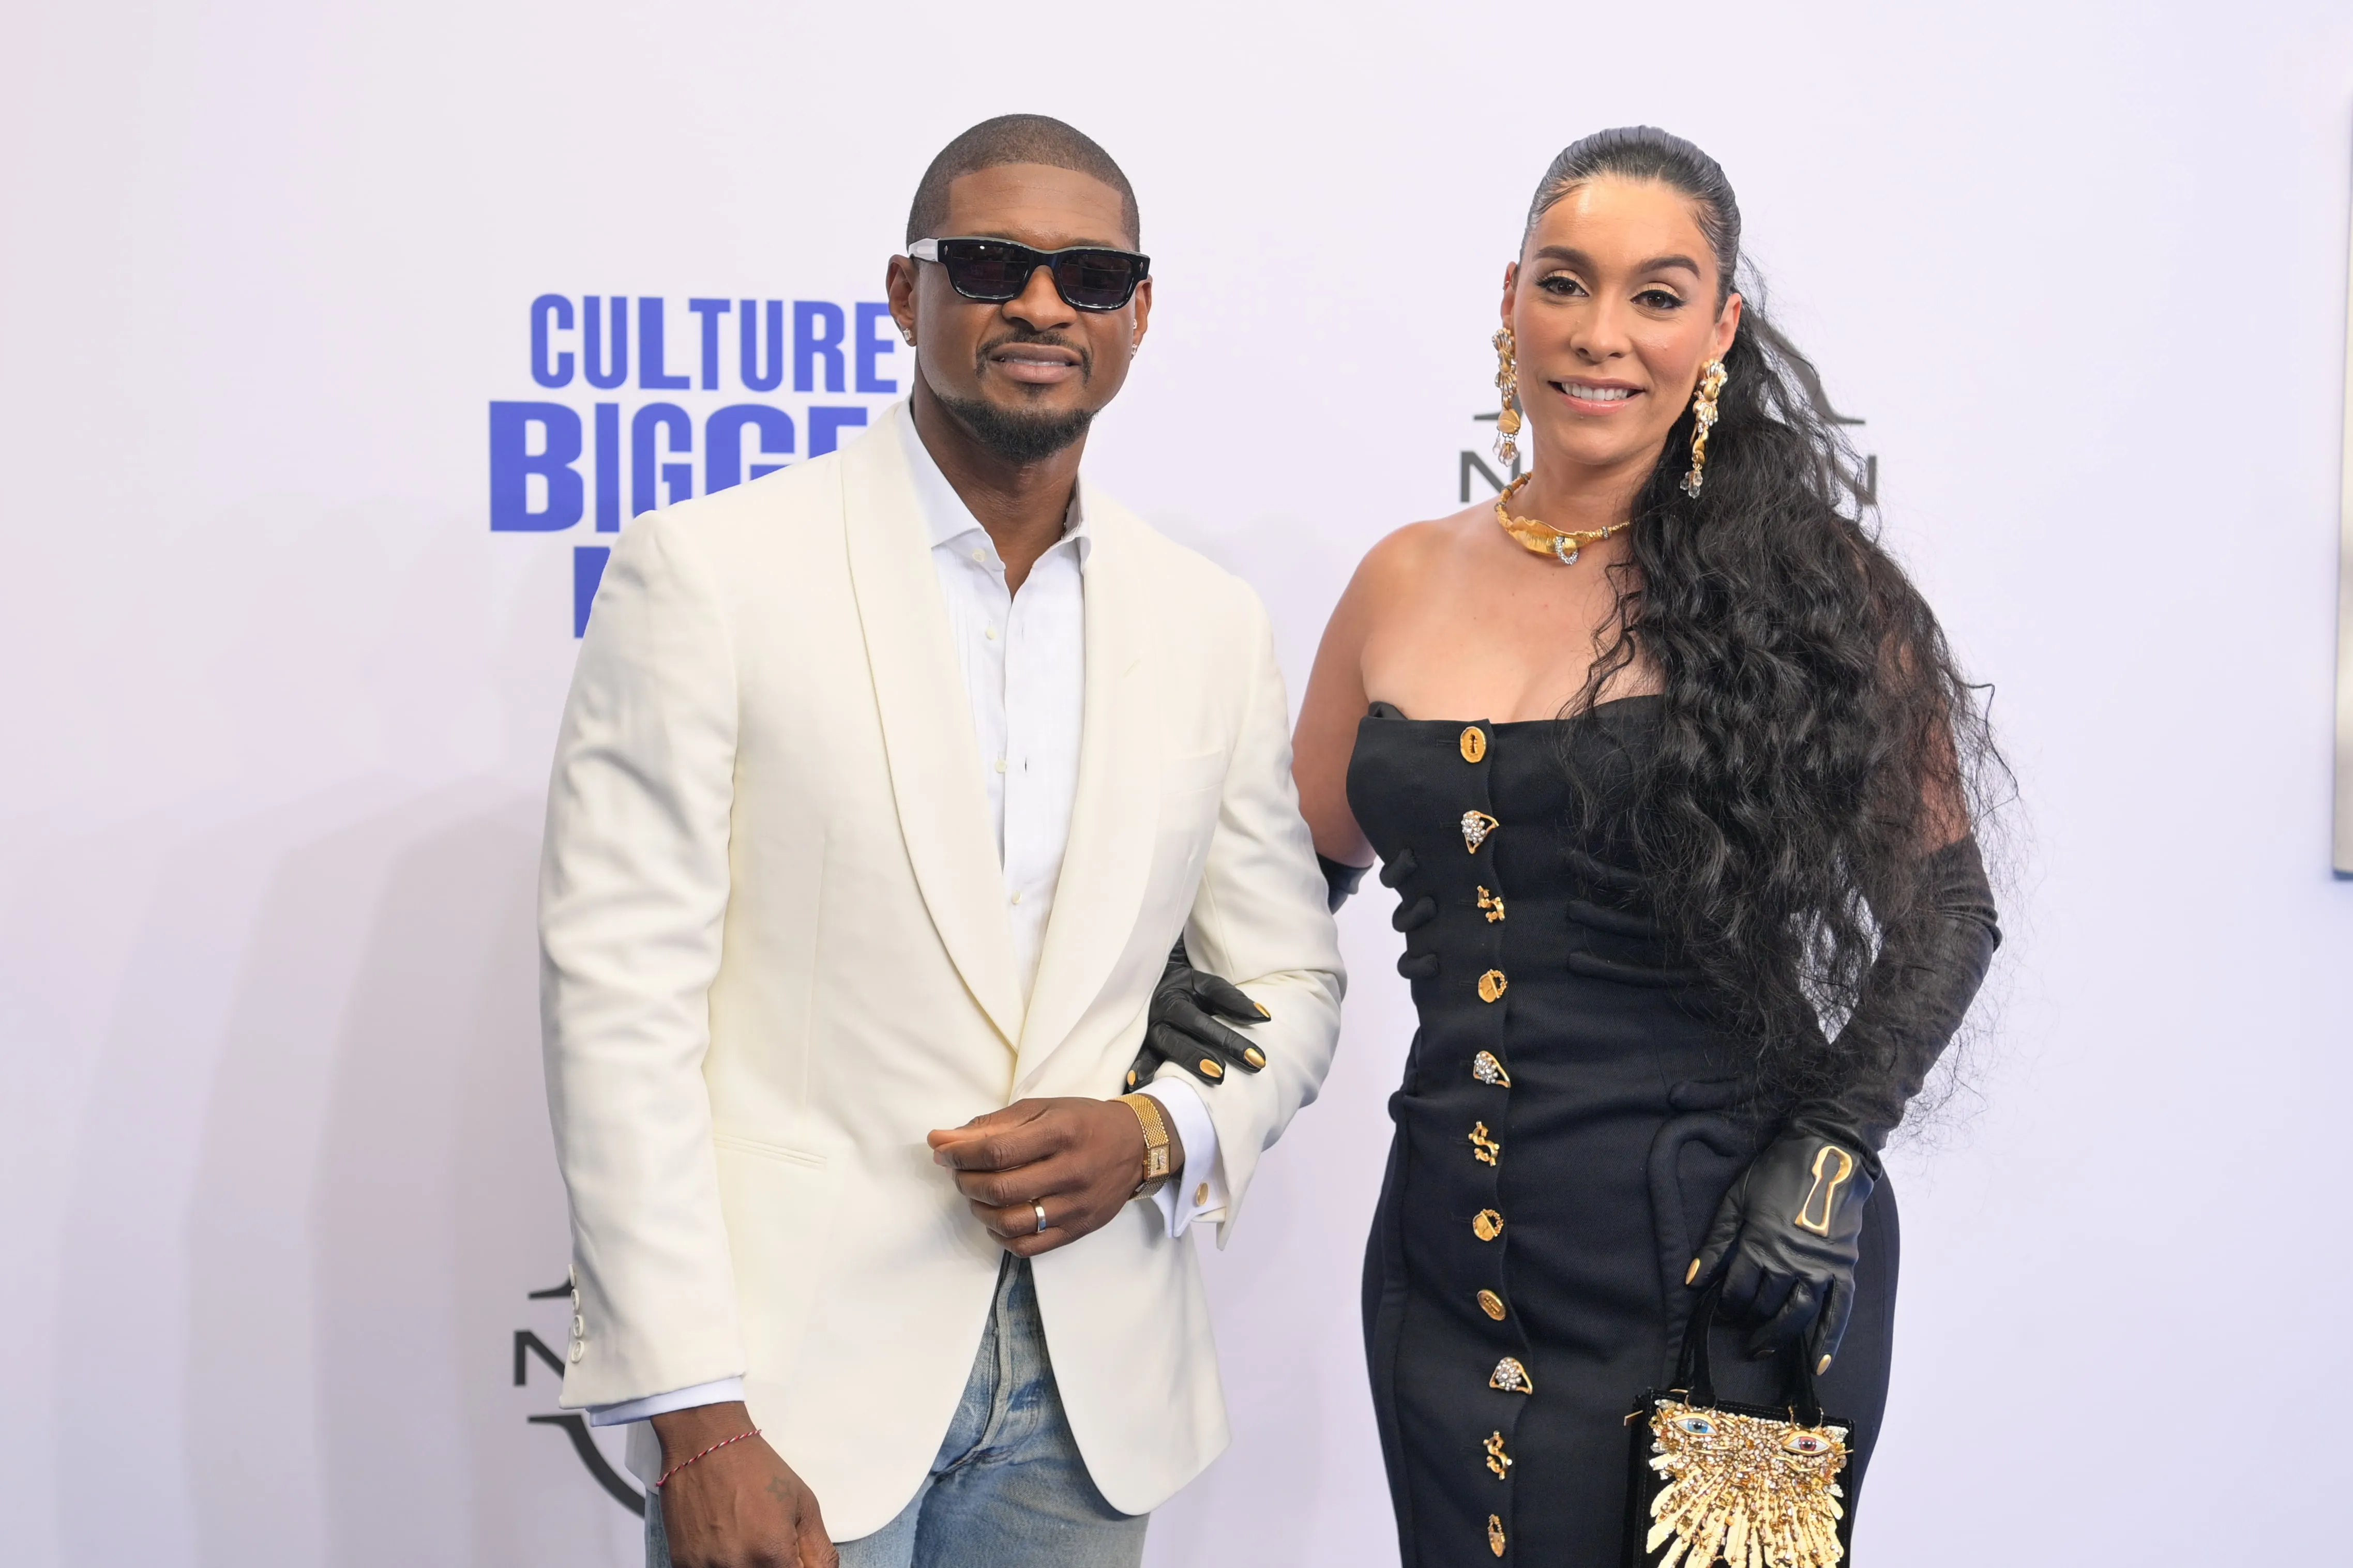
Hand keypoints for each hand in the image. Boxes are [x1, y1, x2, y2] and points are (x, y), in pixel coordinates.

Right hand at [650, 1402, 835, 1567]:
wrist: (706, 1445)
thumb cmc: (757, 1469)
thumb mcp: (804, 1505)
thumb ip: (818, 1552)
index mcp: (772, 1554)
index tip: (792, 1557)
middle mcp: (737, 1567)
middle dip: (772, 1564)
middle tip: (765, 1540)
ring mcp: (705, 1567)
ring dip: (745, 1564)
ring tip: (741, 1535)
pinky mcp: (682, 1563)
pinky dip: (719, 1562)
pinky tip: (722, 1539)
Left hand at [927, 1097, 1183, 1255]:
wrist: (1137, 1145)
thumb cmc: (1083, 1122)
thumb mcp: (1042, 1109)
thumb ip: (992, 1125)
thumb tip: (941, 1140)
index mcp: (1060, 1133)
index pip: (997, 1151)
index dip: (959, 1154)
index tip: (941, 1150)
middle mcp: (1071, 1171)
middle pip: (999, 1189)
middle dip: (965, 1181)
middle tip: (959, 1171)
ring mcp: (1076, 1205)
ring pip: (1010, 1222)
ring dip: (979, 1210)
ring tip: (977, 1195)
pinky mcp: (1079, 1229)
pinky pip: (1028, 1246)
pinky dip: (1001, 1236)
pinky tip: (997, 1219)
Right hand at [1122, 942, 1269, 1091]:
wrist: (1147, 985)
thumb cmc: (1184, 989)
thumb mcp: (1205, 985)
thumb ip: (1232, 1000)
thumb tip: (1264, 1017)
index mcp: (1182, 990)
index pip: (1215, 998)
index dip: (1238, 1010)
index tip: (1265, 1025)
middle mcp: (1164, 1008)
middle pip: (1195, 1024)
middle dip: (1225, 1043)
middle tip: (1254, 1062)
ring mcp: (1150, 1028)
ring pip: (1170, 1043)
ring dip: (1193, 1059)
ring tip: (1219, 1076)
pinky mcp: (1139, 1046)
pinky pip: (1140, 1057)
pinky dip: (1139, 1069)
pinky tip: (1137, 1082)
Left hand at [1686, 1122, 1876, 1371]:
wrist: (1827, 1152)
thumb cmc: (1776, 1172)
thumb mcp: (1736, 1200)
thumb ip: (1716, 1242)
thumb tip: (1693, 1280)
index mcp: (1760, 1243)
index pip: (1738, 1289)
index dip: (1726, 1303)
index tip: (1722, 1308)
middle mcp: (1791, 1261)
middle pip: (1765, 1304)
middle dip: (1748, 1317)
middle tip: (1740, 1325)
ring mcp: (1821, 1267)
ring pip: (1797, 1314)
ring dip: (1778, 1335)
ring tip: (1763, 1346)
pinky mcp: (1845, 1267)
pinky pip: (1839, 1311)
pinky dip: (1830, 1340)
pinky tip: (1818, 1363)